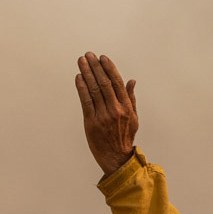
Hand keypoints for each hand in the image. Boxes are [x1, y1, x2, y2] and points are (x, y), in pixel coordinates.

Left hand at [75, 52, 138, 175]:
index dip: (109, 68)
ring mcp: (103, 116)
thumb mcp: (133, 118)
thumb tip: (131, 80)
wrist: (117, 158)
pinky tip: (78, 77)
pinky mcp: (91, 123)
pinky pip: (85, 102)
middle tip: (88, 55)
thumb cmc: (125, 137)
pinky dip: (81, 88)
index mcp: (126, 107)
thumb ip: (131, 98)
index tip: (102, 58)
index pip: (117, 83)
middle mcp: (115, 110)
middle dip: (95, 67)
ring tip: (81, 61)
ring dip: (86, 73)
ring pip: (94, 90)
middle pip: (104, 83)